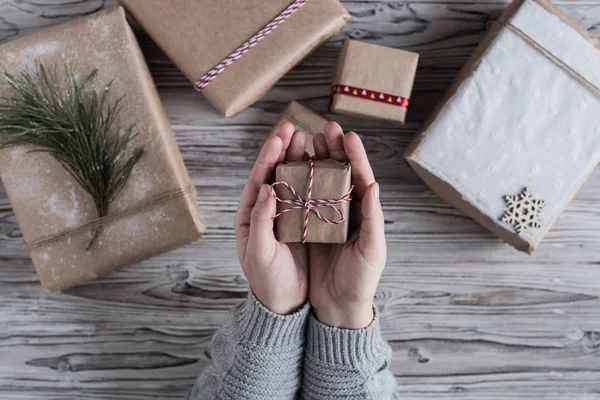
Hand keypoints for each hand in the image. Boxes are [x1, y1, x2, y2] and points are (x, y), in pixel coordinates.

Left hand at [234, 123, 308, 314]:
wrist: (285, 304)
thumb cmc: (267, 281)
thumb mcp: (260, 253)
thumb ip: (261, 220)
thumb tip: (265, 187)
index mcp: (251, 215)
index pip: (259, 178)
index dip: (269, 156)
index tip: (279, 136)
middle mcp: (268, 211)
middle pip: (277, 174)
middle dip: (286, 151)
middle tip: (296, 129)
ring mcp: (287, 216)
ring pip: (294, 182)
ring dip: (302, 160)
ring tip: (313, 140)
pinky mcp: (304, 224)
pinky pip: (310, 196)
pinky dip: (317, 180)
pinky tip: (326, 167)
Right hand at [308, 122, 386, 328]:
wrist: (338, 306)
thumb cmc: (361, 280)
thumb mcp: (372, 250)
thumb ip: (373, 218)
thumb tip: (373, 185)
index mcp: (364, 213)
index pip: (361, 178)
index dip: (355, 156)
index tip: (348, 135)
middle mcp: (345, 211)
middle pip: (339, 173)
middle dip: (333, 150)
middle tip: (324, 128)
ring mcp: (325, 218)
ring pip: (319, 182)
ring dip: (314, 160)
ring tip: (307, 140)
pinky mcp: (308, 228)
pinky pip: (301, 201)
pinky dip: (297, 183)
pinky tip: (289, 168)